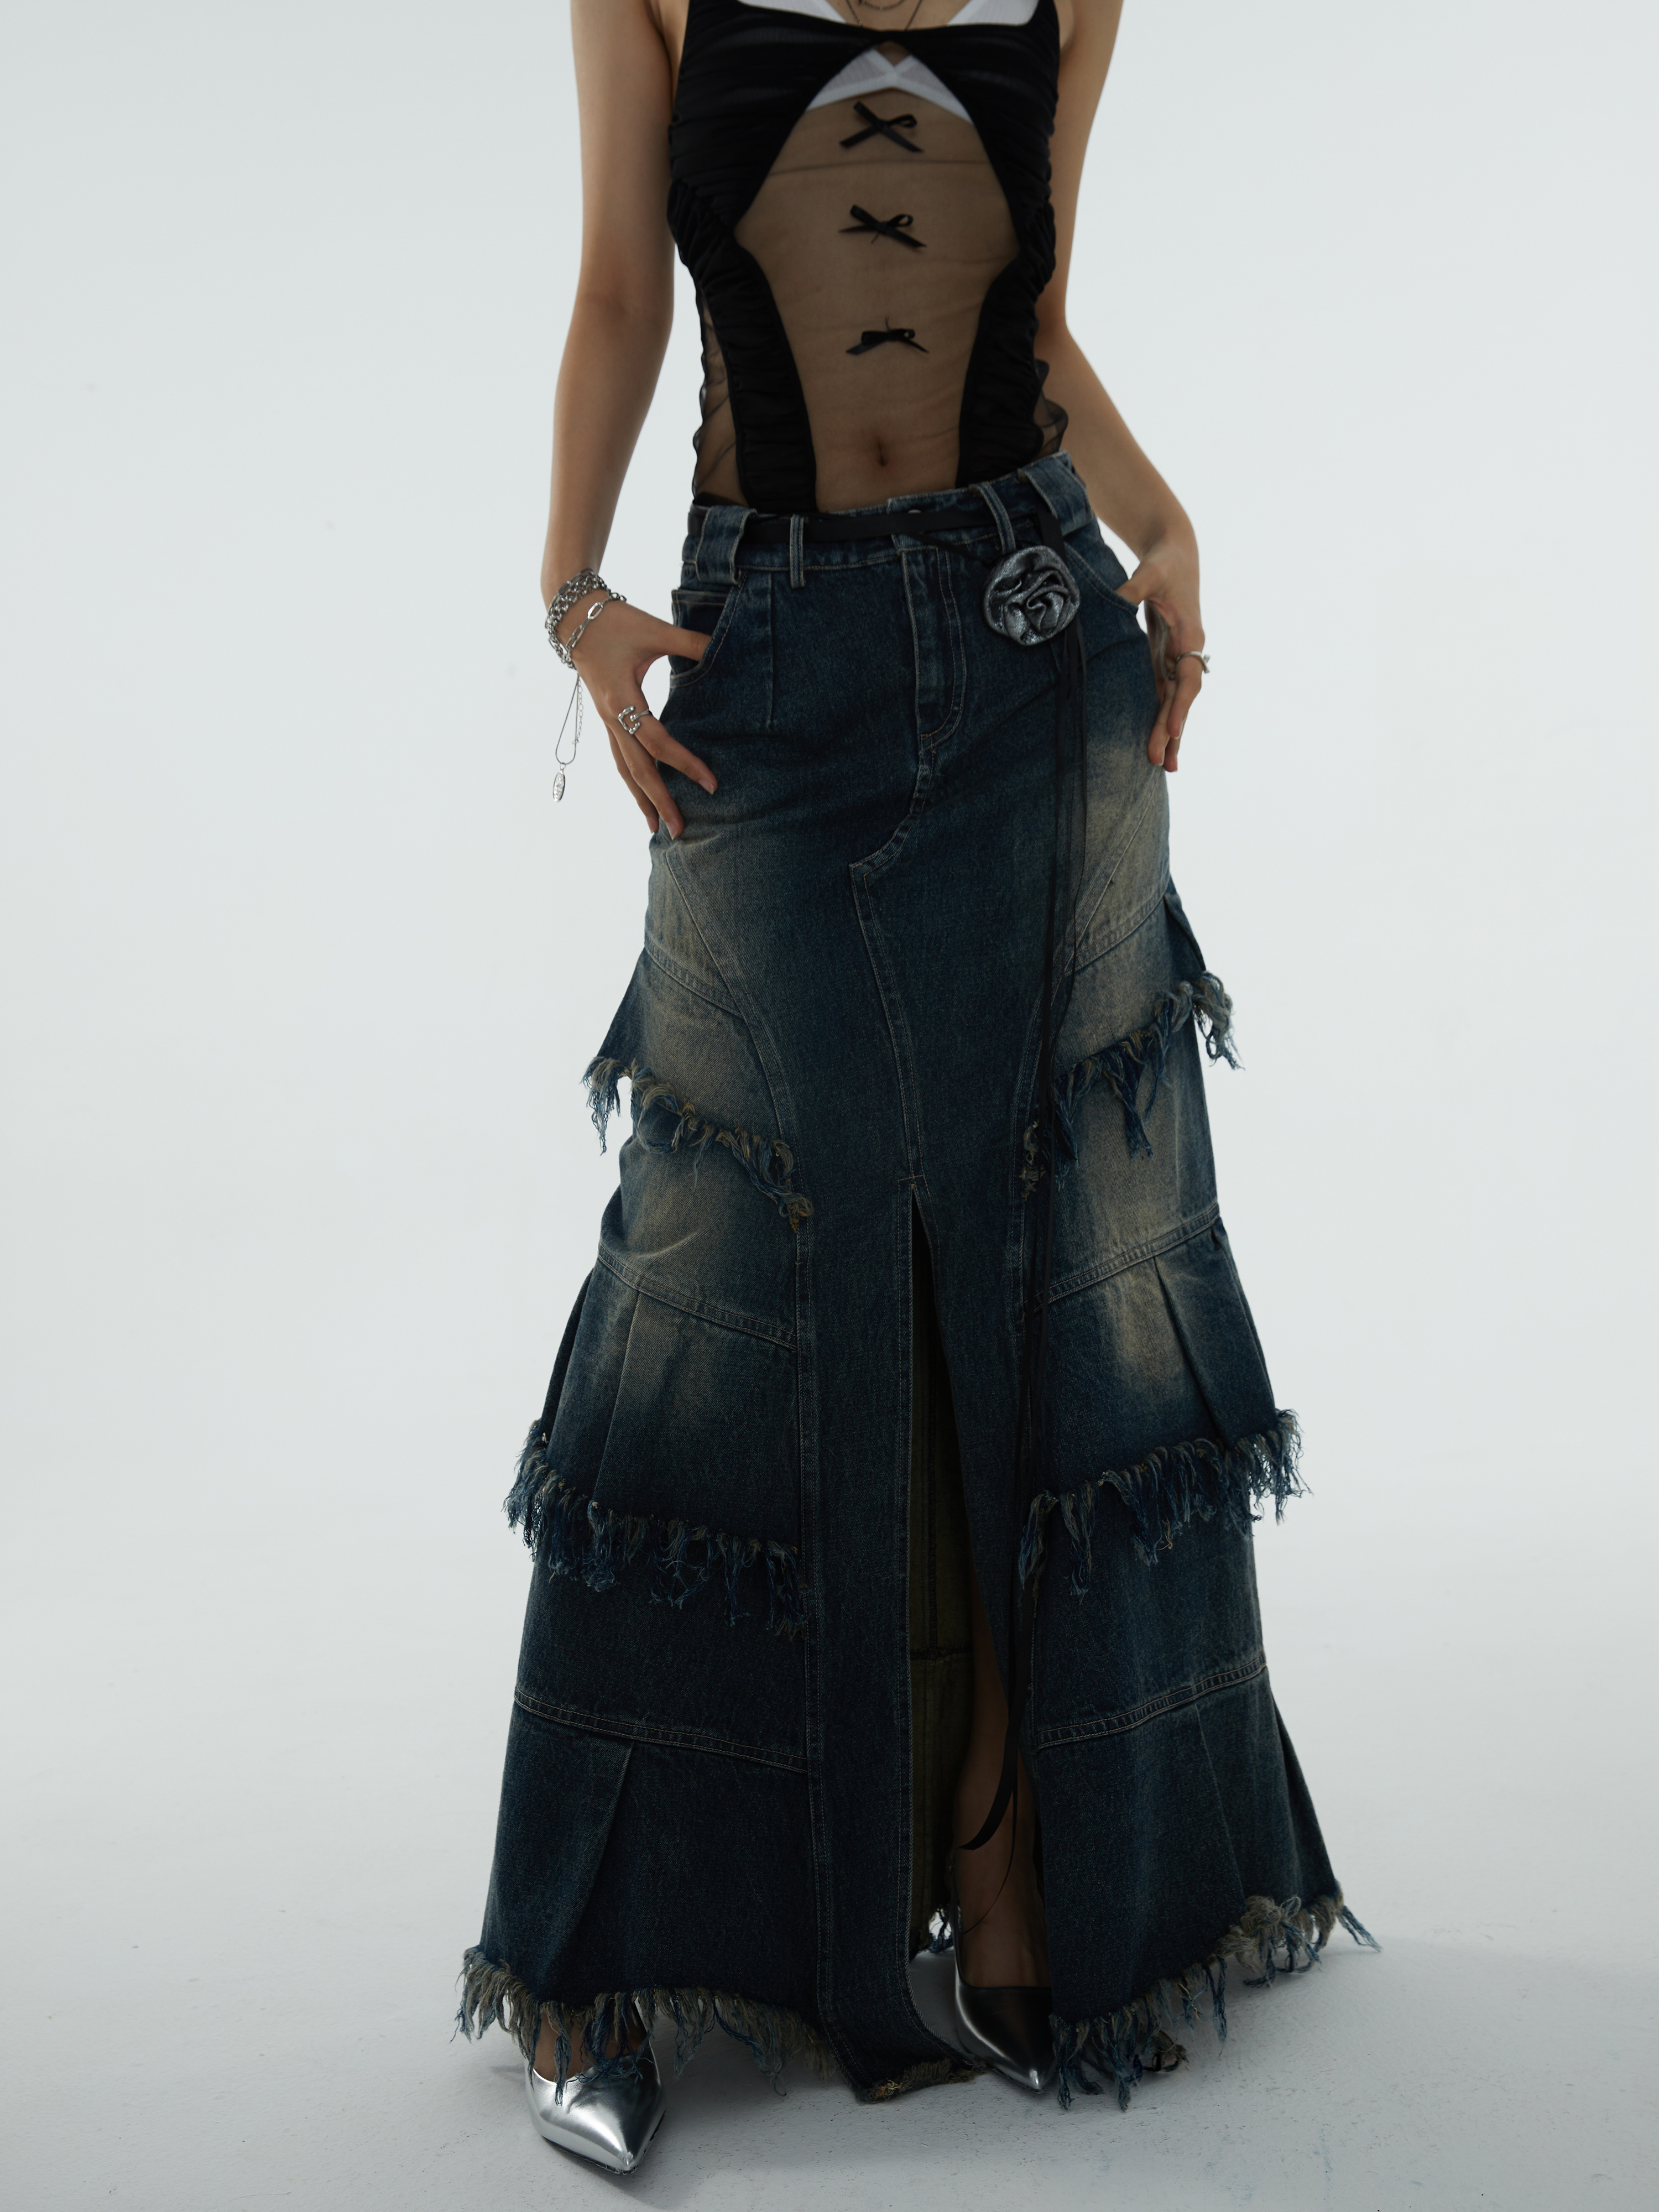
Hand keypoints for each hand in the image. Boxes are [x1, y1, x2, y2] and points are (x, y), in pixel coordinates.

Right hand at [558, 599, 718, 835]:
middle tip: (680, 831)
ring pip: (624, 769)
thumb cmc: (615, 621)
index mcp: (622, 698)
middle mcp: (611, 717)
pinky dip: (633, 781)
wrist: (574, 618)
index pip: (658, 741)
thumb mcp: (655, 629)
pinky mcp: (607, 720)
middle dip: (659, 801)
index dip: (685, 763)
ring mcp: (607, 721)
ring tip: (658, 827)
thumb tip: (724, 648)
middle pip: (637, 769)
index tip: (711, 783)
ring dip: (641, 799)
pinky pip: (620, 758)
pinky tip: (644, 798)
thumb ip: (691, 642)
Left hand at [1114, 532, 1204, 772]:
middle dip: (1171, 729)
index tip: (1174, 728)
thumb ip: (1135, 587)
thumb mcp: (1151, 571)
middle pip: (1179, 698)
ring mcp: (1175, 658)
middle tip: (1160, 762)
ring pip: (1173, 702)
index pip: (1188, 677)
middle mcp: (1187, 652)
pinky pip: (1163, 694)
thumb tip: (1115, 601)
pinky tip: (1157, 743)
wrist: (1174, 553)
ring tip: (1164, 767)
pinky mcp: (1162, 658)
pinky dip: (1161, 718)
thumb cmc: (1164, 561)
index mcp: (1191, 634)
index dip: (1180, 704)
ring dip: (1169, 733)